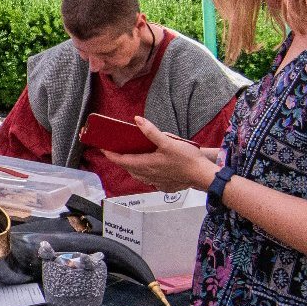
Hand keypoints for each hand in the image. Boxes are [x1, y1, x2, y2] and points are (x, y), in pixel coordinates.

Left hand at [102, 117, 218, 192]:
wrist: (203, 175)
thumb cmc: (187, 159)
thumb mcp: (168, 142)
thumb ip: (151, 132)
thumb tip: (137, 120)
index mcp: (146, 164)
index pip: (121, 160)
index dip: (110, 154)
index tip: (104, 148)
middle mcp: (147, 175)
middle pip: (128, 167)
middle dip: (120, 159)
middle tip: (115, 150)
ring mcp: (155, 181)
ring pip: (137, 174)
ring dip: (131, 166)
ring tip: (130, 157)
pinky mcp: (163, 185)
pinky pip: (148, 179)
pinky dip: (144, 172)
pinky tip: (149, 167)